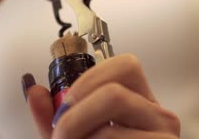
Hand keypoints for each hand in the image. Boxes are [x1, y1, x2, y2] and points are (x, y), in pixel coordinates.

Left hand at [22, 54, 180, 138]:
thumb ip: (53, 119)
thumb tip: (34, 93)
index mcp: (139, 102)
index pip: (126, 66)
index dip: (90, 80)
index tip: (66, 105)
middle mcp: (157, 115)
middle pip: (114, 93)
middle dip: (74, 118)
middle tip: (61, 137)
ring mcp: (164, 136)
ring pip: (108, 130)